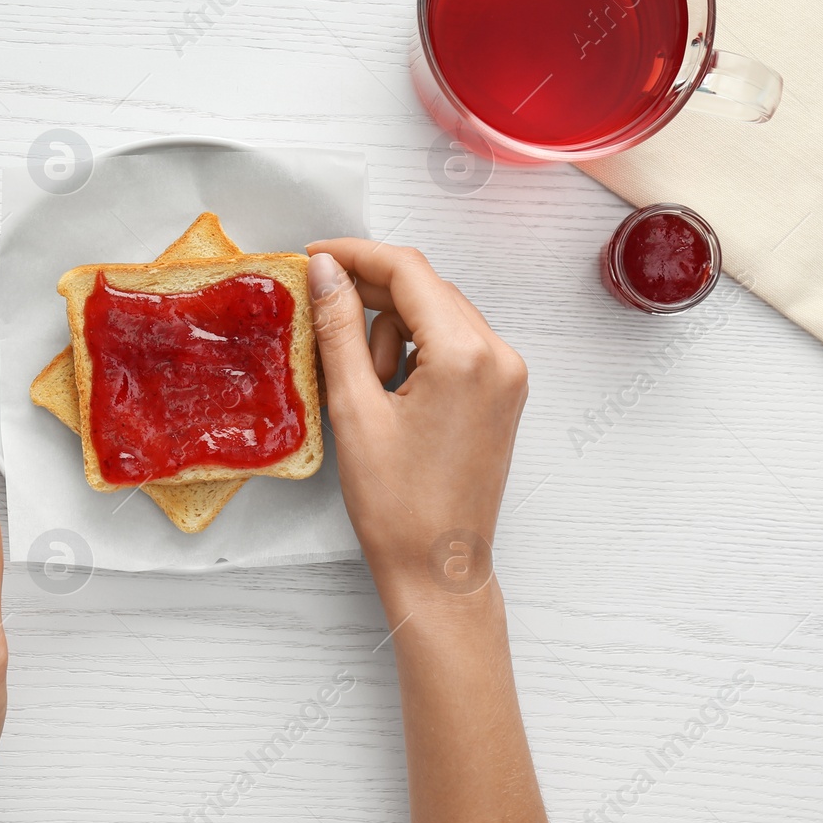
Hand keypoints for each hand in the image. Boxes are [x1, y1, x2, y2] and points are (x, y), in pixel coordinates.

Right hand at [305, 241, 528, 604]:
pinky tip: (389, 390)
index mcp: (466, 356)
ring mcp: (507, 375)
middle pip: (427, 288)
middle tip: (322, 314)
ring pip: (439, 314)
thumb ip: (339, 329)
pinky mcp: (503, 393)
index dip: (356, 255)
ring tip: (367, 387)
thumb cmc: (398, 505)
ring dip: (393, 330)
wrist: (438, 567)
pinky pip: (455, 344)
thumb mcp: (354, 409)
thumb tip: (327, 272)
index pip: (409, 271)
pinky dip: (416, 351)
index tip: (315, 257)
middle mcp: (499, 356)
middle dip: (371, 295)